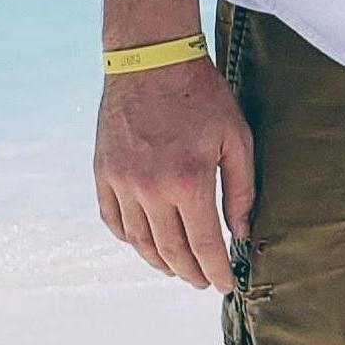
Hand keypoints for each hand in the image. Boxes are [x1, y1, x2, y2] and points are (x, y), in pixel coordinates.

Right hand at [94, 58, 253, 289]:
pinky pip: (114, 221)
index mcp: (188, 180)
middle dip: (190, 273)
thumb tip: (242, 231)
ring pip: (140, 242)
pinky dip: (131, 239)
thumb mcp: (236, 135)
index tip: (226, 284)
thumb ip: (242, 187)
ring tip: (178, 268)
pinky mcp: (103, 174)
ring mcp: (122, 183)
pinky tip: (146, 242)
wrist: (152, 60)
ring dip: (160, 262)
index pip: (204, 244)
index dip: (216, 270)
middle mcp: (151, 189)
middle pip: (170, 251)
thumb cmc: (202, 94)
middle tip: (203, 281)